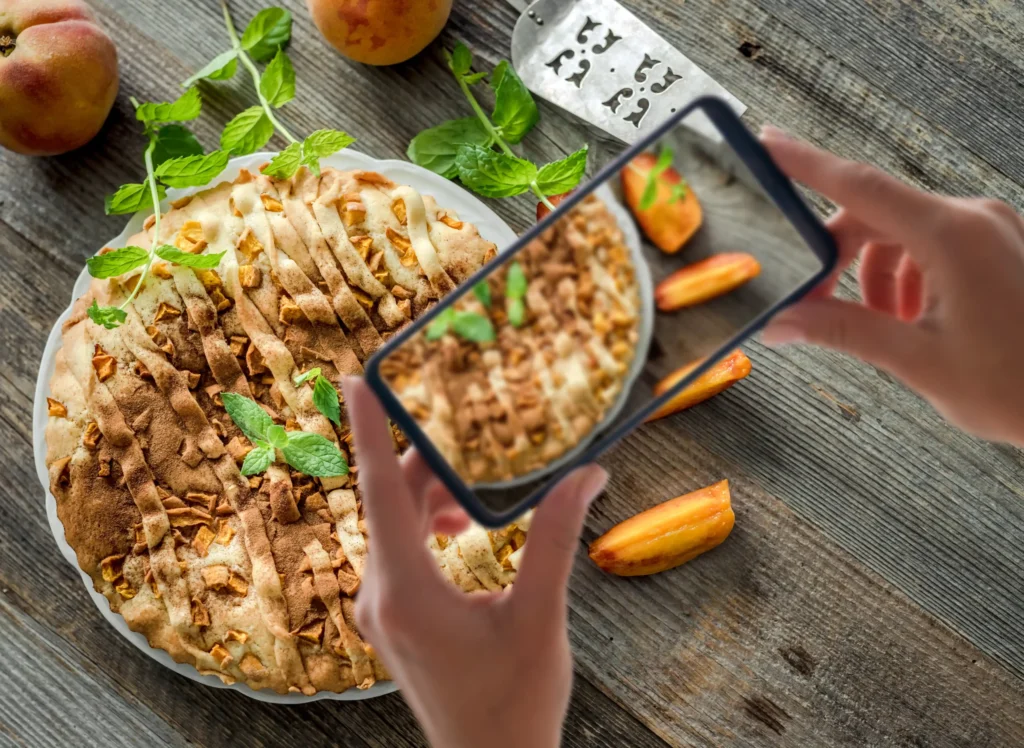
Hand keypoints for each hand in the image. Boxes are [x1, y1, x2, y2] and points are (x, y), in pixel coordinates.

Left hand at [342, 377, 608, 747]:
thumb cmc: (515, 703)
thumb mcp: (541, 616)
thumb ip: (556, 539)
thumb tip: (585, 476)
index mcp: (407, 590)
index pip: (381, 489)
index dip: (370, 428)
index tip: (355, 378)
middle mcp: (381, 596)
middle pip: (395, 503)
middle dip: (431, 466)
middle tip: (470, 437)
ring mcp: (381, 611)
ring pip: (397, 528)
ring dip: (434, 501)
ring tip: (480, 502)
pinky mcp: (392, 622)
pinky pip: (400, 553)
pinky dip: (429, 529)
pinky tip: (465, 531)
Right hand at [760, 127, 1023, 445]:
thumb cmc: (1017, 387)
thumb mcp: (917, 361)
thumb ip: (842, 331)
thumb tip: (781, 322)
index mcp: (954, 237)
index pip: (861, 186)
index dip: (806, 163)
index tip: (766, 142)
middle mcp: (975, 219)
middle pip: (876, 214)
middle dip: (836, 255)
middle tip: (811, 302)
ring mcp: (992, 230)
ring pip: (903, 233)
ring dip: (873, 273)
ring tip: (880, 325)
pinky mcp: (1000, 247)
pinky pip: (934, 245)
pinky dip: (907, 275)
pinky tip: (911, 320)